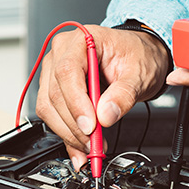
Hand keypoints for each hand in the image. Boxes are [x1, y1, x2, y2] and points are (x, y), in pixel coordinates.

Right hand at [36, 25, 169, 169]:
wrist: (138, 58)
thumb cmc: (137, 56)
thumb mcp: (139, 74)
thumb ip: (124, 94)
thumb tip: (106, 115)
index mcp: (82, 39)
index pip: (67, 71)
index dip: (76, 102)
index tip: (90, 126)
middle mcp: (62, 53)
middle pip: (55, 93)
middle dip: (74, 124)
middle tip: (94, 143)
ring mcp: (54, 71)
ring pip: (49, 108)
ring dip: (69, 133)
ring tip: (91, 146)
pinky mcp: (54, 89)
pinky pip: (52, 115)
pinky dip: (66, 135)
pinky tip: (79, 149)